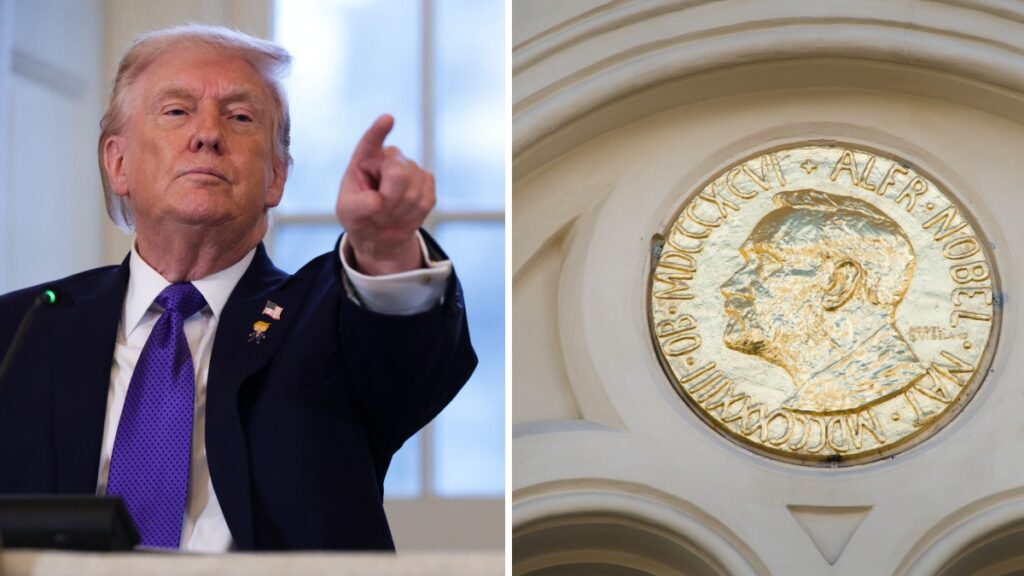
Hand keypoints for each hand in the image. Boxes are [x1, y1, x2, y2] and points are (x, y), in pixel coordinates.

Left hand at [337, 114, 435, 274]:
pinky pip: (426, 199)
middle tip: (378, 212)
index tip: (388, 119)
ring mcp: (411, 167)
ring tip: (389, 214)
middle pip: (398, 174)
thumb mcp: (348, 213)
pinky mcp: (427, 180)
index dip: (379, 131)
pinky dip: (414, 214)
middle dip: (389, 199)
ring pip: (413, 191)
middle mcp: (389, 157)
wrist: (380, 232)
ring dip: (400, 210)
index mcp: (365, 158)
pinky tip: (404, 213)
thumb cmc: (359, 216)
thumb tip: (378, 201)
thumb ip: (358, 205)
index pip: (371, 142)